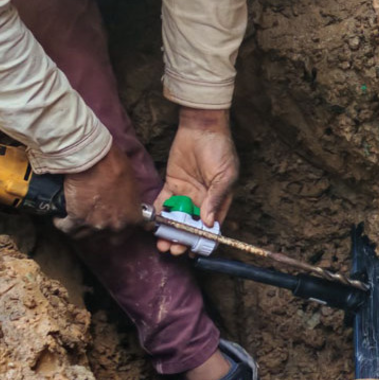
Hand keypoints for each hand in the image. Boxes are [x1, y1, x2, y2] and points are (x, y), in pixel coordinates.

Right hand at [56, 146, 142, 236]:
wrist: (94, 158)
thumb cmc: (115, 164)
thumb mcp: (131, 183)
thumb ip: (128, 200)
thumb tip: (123, 202)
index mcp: (133, 218)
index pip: (127, 235)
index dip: (117, 230)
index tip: (110, 225)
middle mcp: (116, 225)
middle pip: (104, 238)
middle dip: (97, 232)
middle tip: (91, 221)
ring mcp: (96, 225)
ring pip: (83, 235)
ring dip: (78, 228)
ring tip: (73, 219)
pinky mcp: (76, 219)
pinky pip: (66, 228)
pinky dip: (61, 223)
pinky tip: (59, 218)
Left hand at [153, 107, 238, 254]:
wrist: (201, 127)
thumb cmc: (220, 150)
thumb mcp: (225, 175)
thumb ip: (216, 199)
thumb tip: (210, 223)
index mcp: (218, 200)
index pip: (212, 226)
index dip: (203, 240)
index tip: (194, 252)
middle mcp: (202, 200)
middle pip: (192, 225)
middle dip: (183, 240)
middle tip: (174, 249)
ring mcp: (187, 193)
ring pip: (177, 218)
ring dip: (170, 231)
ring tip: (162, 243)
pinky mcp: (172, 184)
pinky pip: (164, 203)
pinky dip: (159, 214)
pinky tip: (154, 225)